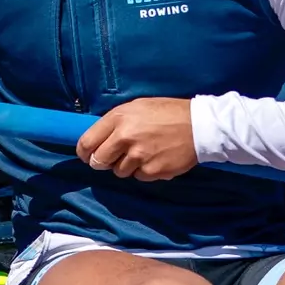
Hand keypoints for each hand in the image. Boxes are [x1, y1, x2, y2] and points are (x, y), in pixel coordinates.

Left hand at [76, 97, 196, 180]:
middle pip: (98, 161)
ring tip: (143, 153)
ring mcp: (138, 156)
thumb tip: (98, 139)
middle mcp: (125, 138)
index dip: (84, 152)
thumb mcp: (136, 107)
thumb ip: (115, 123)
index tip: (88, 155)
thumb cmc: (167, 113)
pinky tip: (155, 158)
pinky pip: (138, 177)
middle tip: (112, 158)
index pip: (87, 142)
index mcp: (118, 119)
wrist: (200, 125)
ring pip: (119, 171)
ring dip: (126, 166)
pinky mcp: (152, 171)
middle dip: (102, 162)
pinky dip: (144, 171)